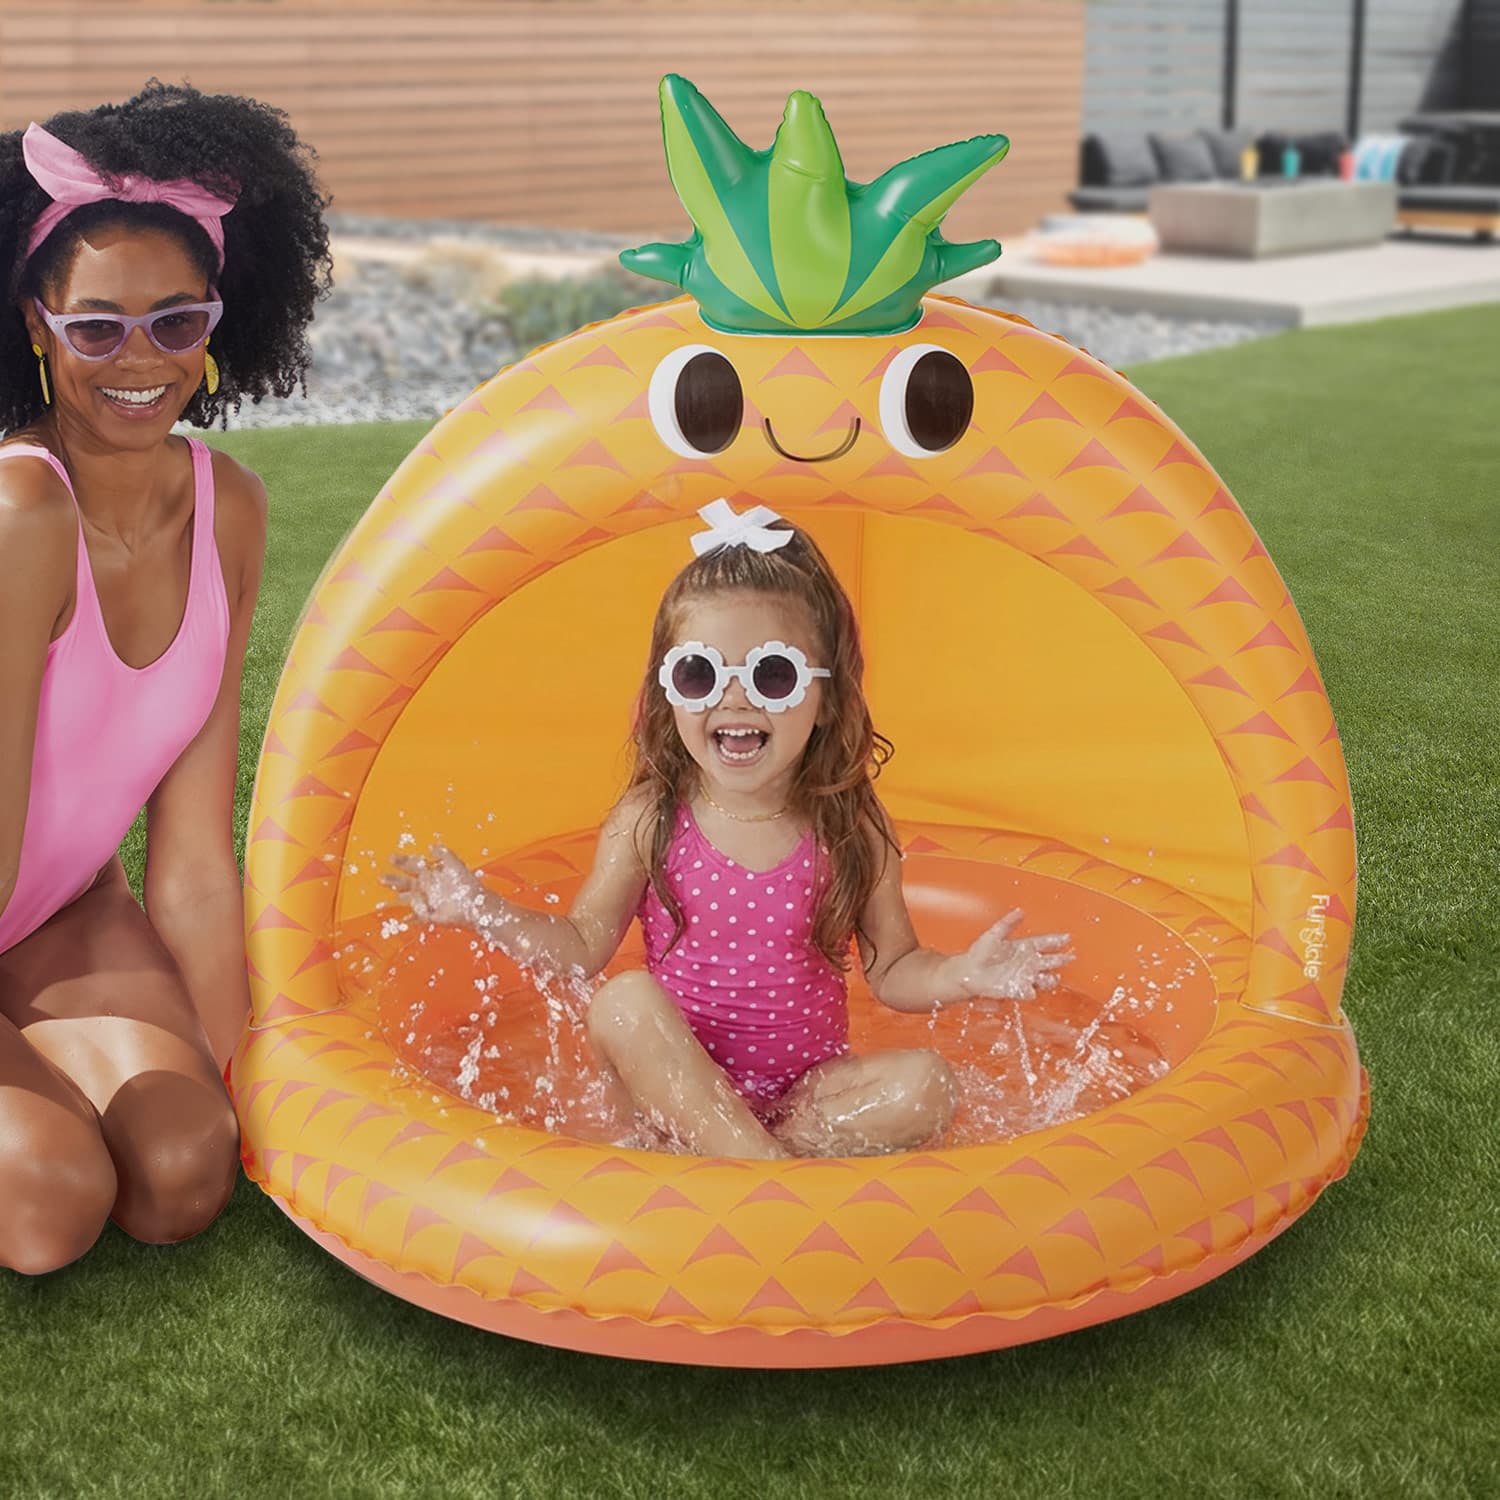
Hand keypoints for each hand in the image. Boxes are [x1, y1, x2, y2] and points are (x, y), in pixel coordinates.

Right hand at [382, 843, 486, 926]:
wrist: (476, 906)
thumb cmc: (467, 885)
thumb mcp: (456, 865)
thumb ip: (444, 855)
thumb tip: (431, 846)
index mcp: (432, 873)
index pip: (413, 865)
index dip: (402, 861)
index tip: (390, 858)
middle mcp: (428, 887)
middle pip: (406, 883)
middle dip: (393, 880)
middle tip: (381, 877)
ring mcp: (428, 901)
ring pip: (407, 899)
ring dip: (396, 899)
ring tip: (383, 901)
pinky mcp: (430, 915)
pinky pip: (416, 916)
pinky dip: (410, 918)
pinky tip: (402, 919)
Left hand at [951, 909, 1073, 1002]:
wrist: (968, 972)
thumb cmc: (979, 953)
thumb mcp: (994, 934)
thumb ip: (1008, 923)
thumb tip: (1020, 911)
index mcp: (1023, 947)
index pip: (1043, 943)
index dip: (1055, 940)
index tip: (1067, 937)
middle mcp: (1026, 962)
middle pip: (1049, 961)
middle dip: (1060, 959)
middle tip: (1070, 956)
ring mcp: (1023, 976)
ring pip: (1043, 978)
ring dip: (1050, 978)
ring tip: (1054, 976)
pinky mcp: (1016, 989)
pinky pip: (1028, 991)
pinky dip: (1031, 990)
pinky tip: (1032, 988)